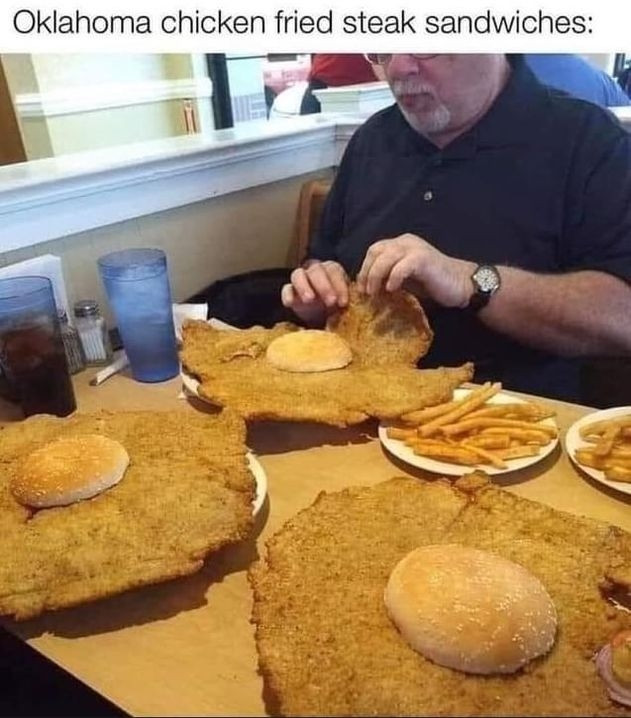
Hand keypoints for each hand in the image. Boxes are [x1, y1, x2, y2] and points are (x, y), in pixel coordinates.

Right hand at [281, 260, 349, 324]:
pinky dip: (287, 295)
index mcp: (332, 270)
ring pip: (298, 275)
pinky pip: (286, 289)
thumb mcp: (344, 301)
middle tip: (330, 302)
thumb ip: (346, 299)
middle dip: (324, 286)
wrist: (322, 317)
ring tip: (309, 299)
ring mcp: (300, 280)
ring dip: (304, 286)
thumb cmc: (336, 305)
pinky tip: (290, 303)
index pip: (334, 271)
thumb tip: (349, 305)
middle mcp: (315, 271)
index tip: (343, 302)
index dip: (339, 285)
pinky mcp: (290, 291)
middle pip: (316, 270)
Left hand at [357, 234, 475, 307]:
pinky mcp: (423, 259)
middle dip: (367, 272)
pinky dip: (393, 278)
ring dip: (376, 276)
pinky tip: (392, 290)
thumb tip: (368, 286)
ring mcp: (415, 248)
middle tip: (365, 292)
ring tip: (375, 293)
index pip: (374, 250)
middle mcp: (405, 242)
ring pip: (385, 258)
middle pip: (376, 251)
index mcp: (400, 244)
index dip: (364, 268)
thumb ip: (389, 275)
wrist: (460, 284)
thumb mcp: (405, 278)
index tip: (361, 288)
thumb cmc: (432, 283)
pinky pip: (401, 266)